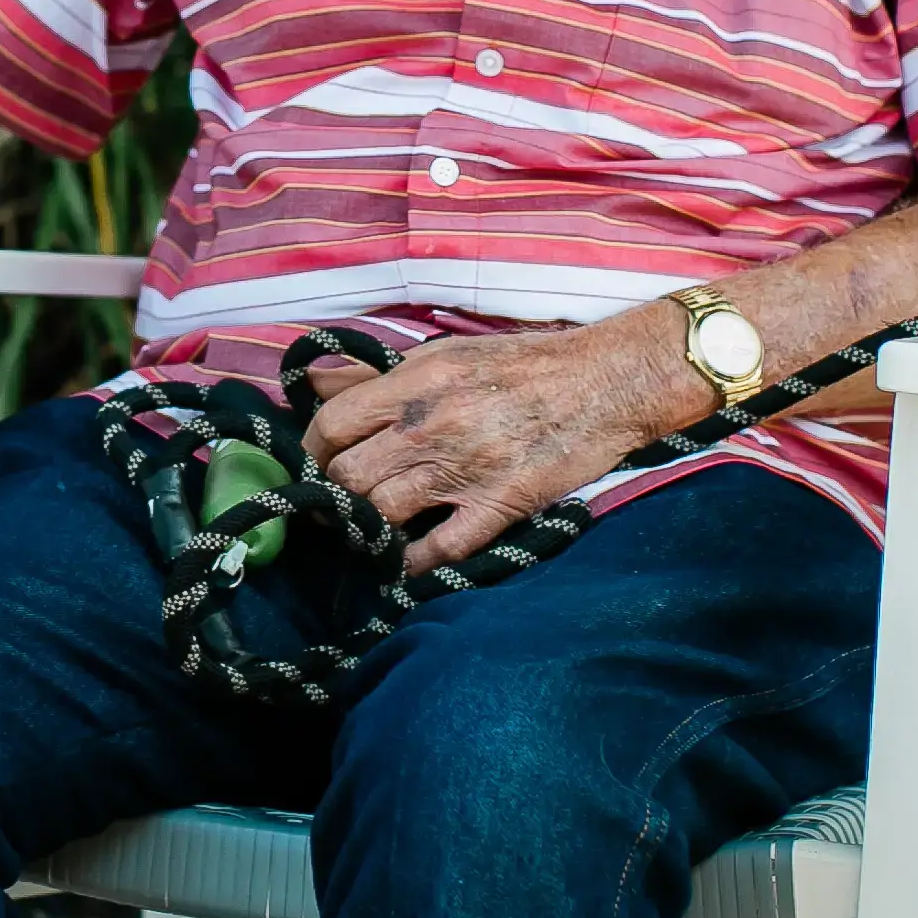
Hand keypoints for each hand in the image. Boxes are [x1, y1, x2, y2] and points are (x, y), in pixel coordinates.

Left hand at [304, 313, 707, 571]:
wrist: (607, 382)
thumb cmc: (528, 363)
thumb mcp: (447, 354)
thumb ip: (382, 376)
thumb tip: (316, 383)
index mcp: (415, 383)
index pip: (332, 424)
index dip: (310, 452)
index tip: (314, 465)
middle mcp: (430, 427)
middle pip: (348, 476)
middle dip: (334, 496)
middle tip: (337, 506)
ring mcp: (464, 470)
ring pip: (382, 514)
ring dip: (367, 529)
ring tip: (368, 532)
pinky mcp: (499, 506)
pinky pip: (438, 549)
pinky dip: (412, 563)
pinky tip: (405, 563)